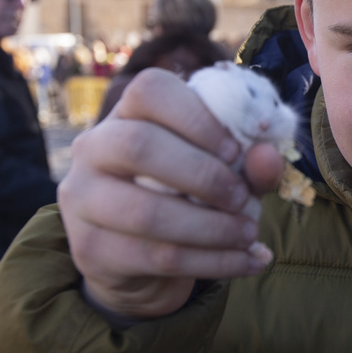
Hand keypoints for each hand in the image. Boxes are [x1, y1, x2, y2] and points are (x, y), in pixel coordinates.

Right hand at [58, 68, 284, 318]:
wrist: (139, 261)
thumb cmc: (187, 196)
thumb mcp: (225, 172)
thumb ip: (249, 161)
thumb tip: (269, 156)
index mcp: (127, 114)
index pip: (151, 90)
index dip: (198, 117)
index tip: (235, 150)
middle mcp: (93, 148)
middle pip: (140, 145)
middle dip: (204, 175)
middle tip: (243, 199)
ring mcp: (83, 200)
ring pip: (147, 213)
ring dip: (213, 228)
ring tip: (251, 233)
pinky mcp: (90, 249)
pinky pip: (157, 257)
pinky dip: (214, 262)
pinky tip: (249, 261)